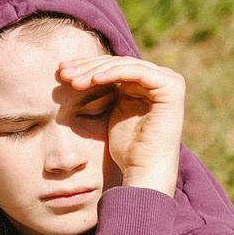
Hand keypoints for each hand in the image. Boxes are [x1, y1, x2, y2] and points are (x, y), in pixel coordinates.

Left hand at [56, 54, 185, 195]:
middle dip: (87, 67)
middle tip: (63, 74)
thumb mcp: (111, 112)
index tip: (61, 73)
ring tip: (73, 82)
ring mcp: (169, 81)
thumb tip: (80, 71)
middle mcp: (160, 78)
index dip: (86, 67)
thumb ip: (106, 90)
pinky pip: (136, 71)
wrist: (143, 172)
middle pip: (117, 63)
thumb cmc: (127, 149)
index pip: (112, 66)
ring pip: (124, 64)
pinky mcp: (172, 87)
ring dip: (95, 70)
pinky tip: (93, 80)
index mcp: (146, 83)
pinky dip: (113, 73)